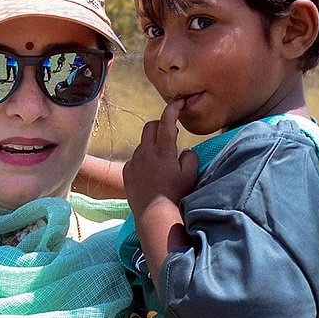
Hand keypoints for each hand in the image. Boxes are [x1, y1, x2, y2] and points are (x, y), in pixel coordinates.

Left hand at [123, 99, 198, 215]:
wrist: (154, 214)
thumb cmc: (176, 194)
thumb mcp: (191, 174)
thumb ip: (190, 156)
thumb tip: (183, 150)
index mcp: (163, 150)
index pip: (167, 121)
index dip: (173, 108)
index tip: (179, 102)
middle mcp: (146, 152)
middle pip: (151, 126)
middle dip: (162, 125)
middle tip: (172, 135)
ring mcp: (134, 161)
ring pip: (143, 143)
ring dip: (153, 144)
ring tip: (163, 162)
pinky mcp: (127, 171)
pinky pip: (136, 158)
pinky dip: (144, 159)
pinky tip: (151, 173)